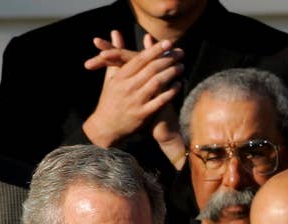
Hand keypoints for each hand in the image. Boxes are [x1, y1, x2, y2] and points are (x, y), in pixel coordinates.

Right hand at [82, 30, 184, 146]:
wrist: (105, 126)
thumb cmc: (110, 99)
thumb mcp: (111, 76)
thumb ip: (117, 54)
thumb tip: (115, 33)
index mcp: (120, 77)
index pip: (140, 59)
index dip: (154, 50)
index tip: (168, 43)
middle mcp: (128, 87)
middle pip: (151, 69)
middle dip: (168, 59)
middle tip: (180, 53)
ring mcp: (135, 101)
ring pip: (156, 83)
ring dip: (171, 73)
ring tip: (181, 66)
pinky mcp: (142, 114)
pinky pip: (160, 101)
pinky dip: (170, 92)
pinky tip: (179, 85)